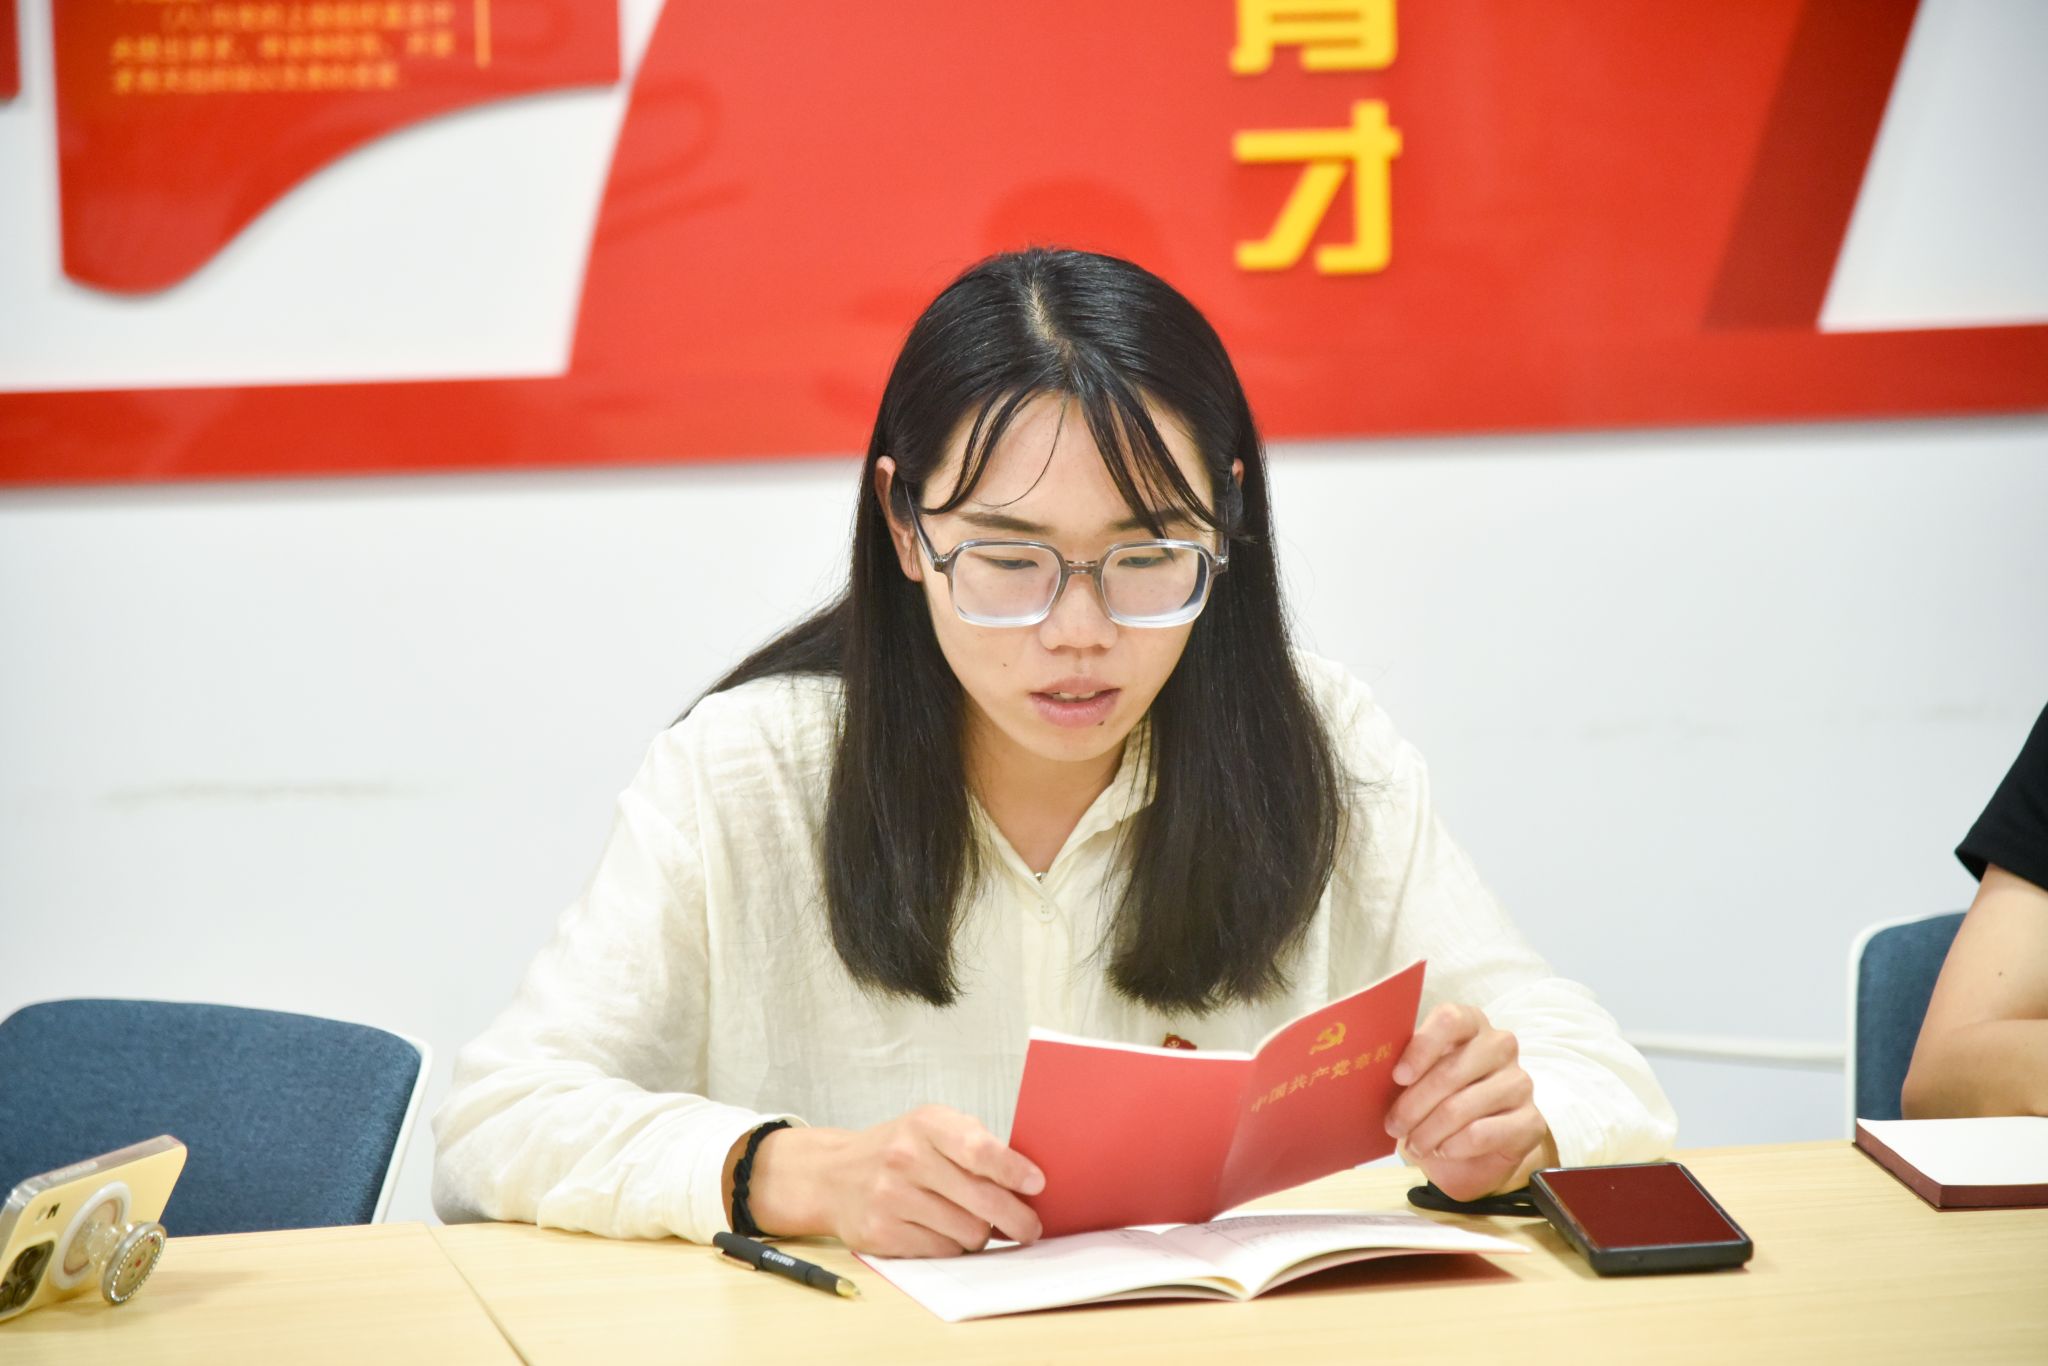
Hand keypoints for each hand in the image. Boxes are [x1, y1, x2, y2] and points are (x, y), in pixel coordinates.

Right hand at [738, 1105, 1045, 1256]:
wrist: (833, 1175)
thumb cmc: (897, 1149)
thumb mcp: (931, 1127)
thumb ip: (973, 1142)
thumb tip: (1026, 1180)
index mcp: (925, 1124)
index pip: (979, 1148)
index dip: (1013, 1170)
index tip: (1037, 1184)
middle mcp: (905, 1158)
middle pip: (980, 1199)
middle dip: (1016, 1219)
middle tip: (1029, 1227)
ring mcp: (891, 1198)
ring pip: (967, 1232)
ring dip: (981, 1234)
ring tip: (977, 1224)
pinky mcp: (882, 1233)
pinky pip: (942, 1251)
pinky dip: (954, 1247)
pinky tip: (946, 1232)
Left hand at [1385, 1003, 1553, 1200]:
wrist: (1470, 1150)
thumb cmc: (1435, 1103)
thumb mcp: (1415, 1082)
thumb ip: (1403, 1069)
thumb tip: (1370, 1068)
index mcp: (1470, 1023)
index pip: (1451, 1018)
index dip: (1422, 1046)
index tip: (1398, 1076)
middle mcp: (1500, 1046)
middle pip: (1451, 1069)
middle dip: (1414, 1104)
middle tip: (1393, 1126)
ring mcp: (1519, 1082)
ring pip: (1463, 1106)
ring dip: (1429, 1131)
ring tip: (1414, 1144)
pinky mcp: (1531, 1120)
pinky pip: (1483, 1132)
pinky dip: (1454, 1146)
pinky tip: (1442, 1150)